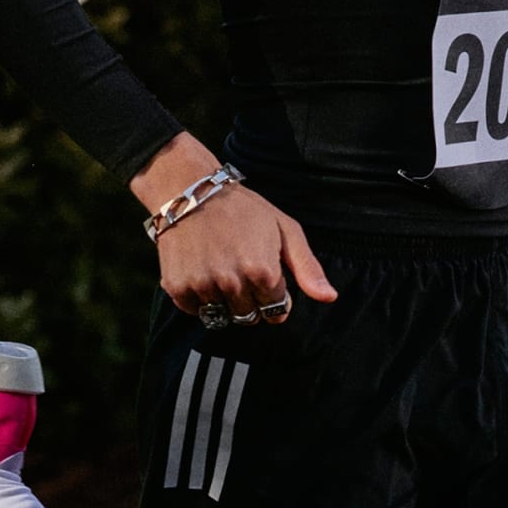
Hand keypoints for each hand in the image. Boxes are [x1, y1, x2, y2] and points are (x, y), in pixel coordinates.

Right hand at [130, 133, 337, 321]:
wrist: (189, 189)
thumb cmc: (244, 209)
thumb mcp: (285, 230)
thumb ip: (308, 268)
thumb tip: (329, 298)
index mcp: (263, 272)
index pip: (277, 312)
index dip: (274, 296)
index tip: (265, 277)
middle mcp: (233, 283)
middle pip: (250, 317)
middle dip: (251, 300)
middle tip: (241, 269)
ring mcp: (204, 286)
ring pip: (223, 317)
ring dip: (225, 300)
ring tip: (222, 269)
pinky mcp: (178, 287)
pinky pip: (196, 311)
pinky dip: (200, 298)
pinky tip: (202, 271)